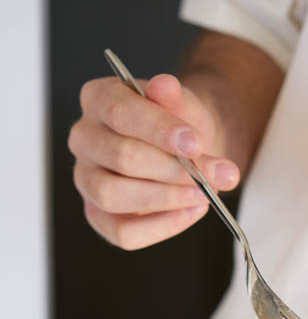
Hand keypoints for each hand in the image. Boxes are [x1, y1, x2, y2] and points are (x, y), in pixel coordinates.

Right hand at [68, 74, 239, 249]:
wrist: (189, 150)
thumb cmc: (180, 128)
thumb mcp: (185, 105)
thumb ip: (175, 98)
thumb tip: (165, 85)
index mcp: (98, 100)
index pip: (121, 112)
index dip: (160, 130)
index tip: (196, 143)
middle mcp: (84, 139)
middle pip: (121, 157)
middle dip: (173, 170)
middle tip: (212, 176)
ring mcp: (87, 180)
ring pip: (113, 196)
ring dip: (166, 199)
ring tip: (203, 194)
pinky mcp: (99, 216)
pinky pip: (122, 232)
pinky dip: (161, 227)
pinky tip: (190, 212)